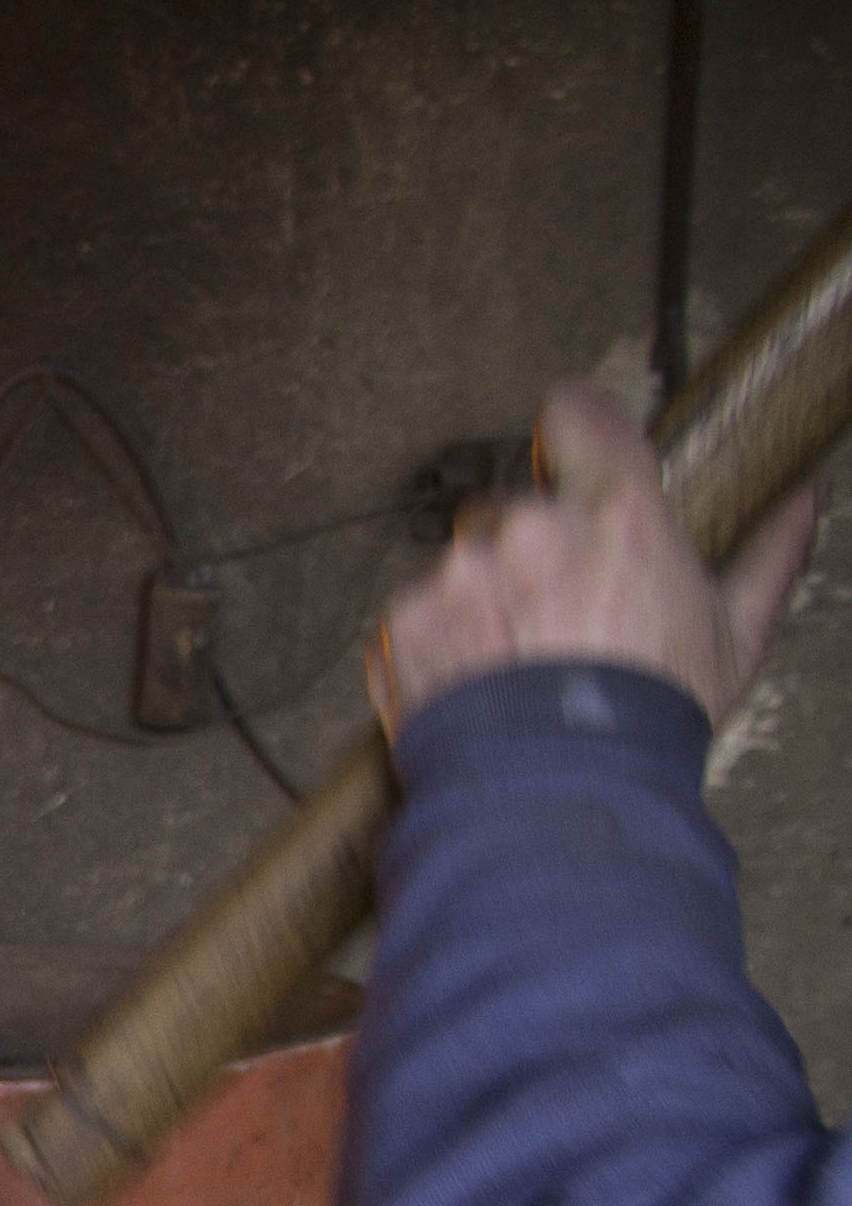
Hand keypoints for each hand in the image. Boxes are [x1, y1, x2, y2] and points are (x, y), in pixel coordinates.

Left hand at [369, 378, 816, 733]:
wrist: (558, 792)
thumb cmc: (650, 716)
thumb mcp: (732, 637)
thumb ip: (766, 558)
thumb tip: (801, 505)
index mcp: (614, 510)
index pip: (577, 413)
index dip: (574, 429)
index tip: (572, 451)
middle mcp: (529, 526)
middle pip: (517, 504)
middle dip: (532, 545)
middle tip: (559, 612)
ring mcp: (459, 571)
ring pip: (465, 558)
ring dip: (483, 593)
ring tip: (518, 658)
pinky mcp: (405, 618)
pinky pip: (419, 610)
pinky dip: (439, 638)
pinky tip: (476, 681)